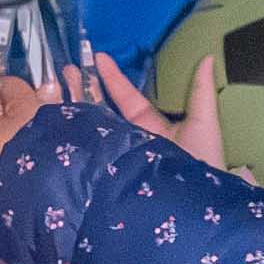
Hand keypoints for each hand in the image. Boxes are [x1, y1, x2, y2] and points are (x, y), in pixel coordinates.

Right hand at [69, 50, 222, 168]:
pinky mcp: (106, 173)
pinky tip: (59, 121)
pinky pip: (89, 153)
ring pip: (92, 128)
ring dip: (75, 107)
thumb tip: (207, 57)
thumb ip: (201, 92)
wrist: (192, 207)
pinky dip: (75, 138)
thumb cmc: (203, 165)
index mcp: (150, 126)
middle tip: (66, 67)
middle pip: (102, 110)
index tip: (99, 56)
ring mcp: (116, 156)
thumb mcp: (204, 124)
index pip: (127, 97)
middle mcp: (130, 139)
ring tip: (56, 87)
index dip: (113, 77)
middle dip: (84, 89)